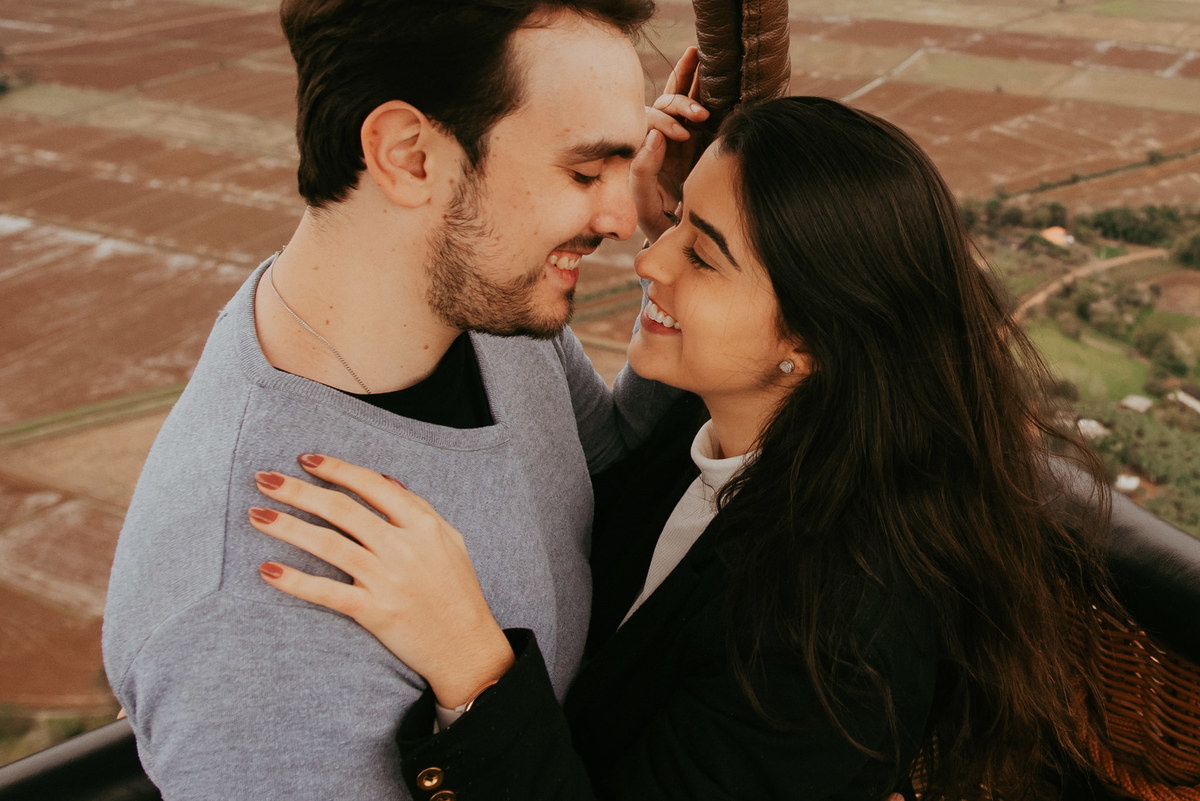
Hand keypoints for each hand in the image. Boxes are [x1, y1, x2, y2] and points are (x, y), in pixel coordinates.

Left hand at [248, 455, 513, 708]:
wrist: (468, 648)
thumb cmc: (458, 592)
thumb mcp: (449, 540)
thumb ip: (417, 507)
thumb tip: (382, 479)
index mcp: (423, 525)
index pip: (371, 486)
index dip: (335, 469)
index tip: (305, 459)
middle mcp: (403, 547)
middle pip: (341, 509)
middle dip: (297, 491)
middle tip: (264, 479)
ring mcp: (388, 580)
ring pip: (327, 544)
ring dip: (286, 527)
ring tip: (256, 515)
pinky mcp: (374, 612)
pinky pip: (326, 592)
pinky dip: (294, 580)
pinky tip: (267, 569)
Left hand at [633, 46, 708, 242]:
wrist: (687, 236)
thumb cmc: (661, 225)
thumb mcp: (646, 207)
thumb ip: (641, 176)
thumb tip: (652, 137)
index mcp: (642, 153)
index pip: (647, 123)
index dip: (664, 123)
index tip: (682, 136)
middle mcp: (659, 139)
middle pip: (662, 103)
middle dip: (680, 101)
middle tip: (699, 114)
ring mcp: (681, 134)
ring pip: (678, 95)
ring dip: (691, 81)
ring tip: (709, 79)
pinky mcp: (702, 133)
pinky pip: (699, 100)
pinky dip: (701, 80)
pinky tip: (707, 62)